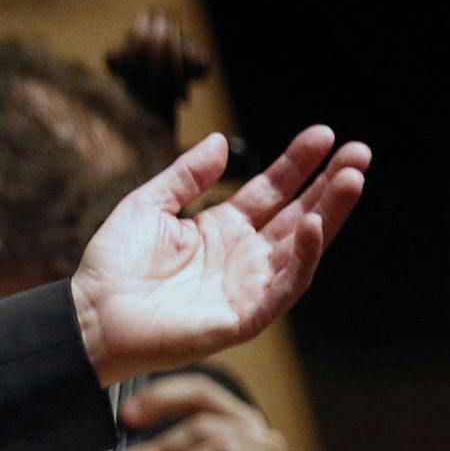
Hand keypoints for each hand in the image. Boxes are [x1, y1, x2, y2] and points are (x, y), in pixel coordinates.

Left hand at [70, 127, 367, 383]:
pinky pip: (285, 286)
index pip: (271, 191)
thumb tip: (222, 141)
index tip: (323, 134)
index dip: (297, 164)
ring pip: (302, 246)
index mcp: (221, 228)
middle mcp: (242, 255)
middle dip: (330, 184)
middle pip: (298, 214)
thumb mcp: (148, 205)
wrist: (90, 314)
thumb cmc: (113, 264)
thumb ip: (186, 176)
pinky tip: (315, 226)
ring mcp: (247, 286)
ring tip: (351, 177)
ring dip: (329, 213)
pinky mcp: (245, 316)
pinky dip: (303, 257)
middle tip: (359, 151)